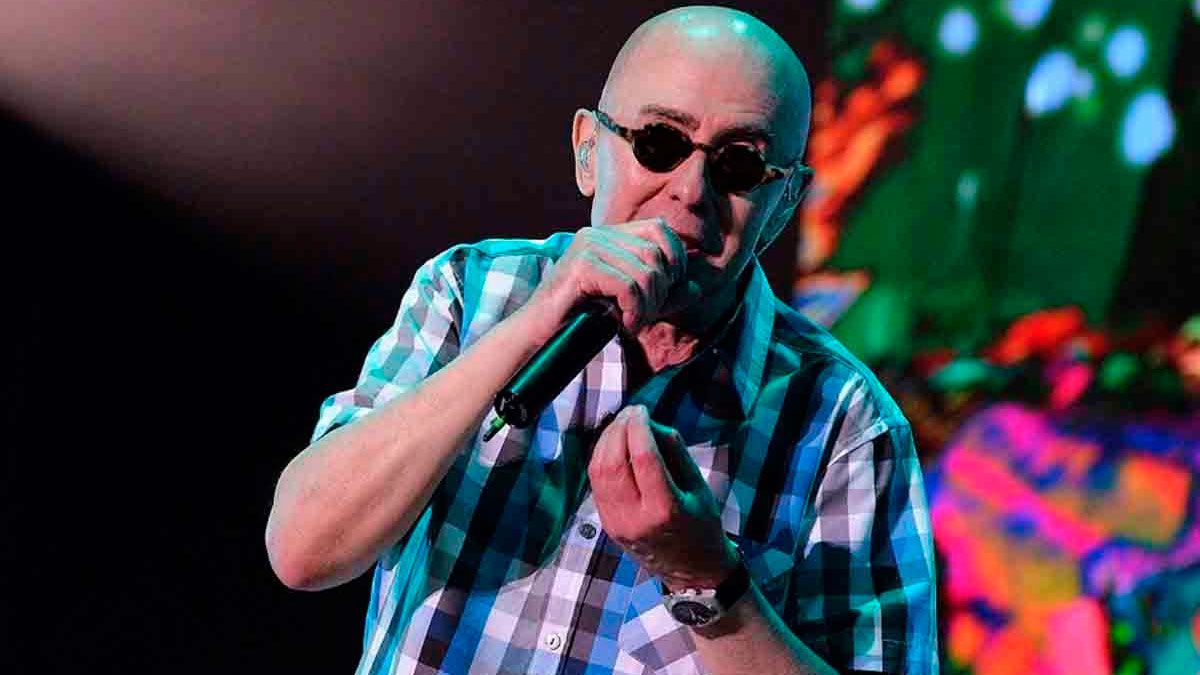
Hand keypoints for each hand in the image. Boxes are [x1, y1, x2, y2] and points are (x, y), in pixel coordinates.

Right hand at [519, 219, 702, 343]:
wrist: (539, 336)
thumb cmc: (581, 320)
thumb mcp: (629, 303)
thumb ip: (662, 294)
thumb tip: (697, 288)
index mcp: (608, 235)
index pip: (660, 229)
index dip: (675, 260)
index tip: (666, 294)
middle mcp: (598, 234)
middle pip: (656, 253)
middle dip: (661, 291)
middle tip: (645, 316)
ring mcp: (587, 247)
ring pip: (646, 271)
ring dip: (647, 306)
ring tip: (632, 324)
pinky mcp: (581, 266)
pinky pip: (628, 286)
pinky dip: (634, 310)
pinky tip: (623, 325)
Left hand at [588, 404, 736, 588]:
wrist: (691, 571)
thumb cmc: (702, 525)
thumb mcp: (698, 487)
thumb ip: (674, 452)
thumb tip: (650, 424)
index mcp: (665, 509)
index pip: (643, 458)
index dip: (639, 427)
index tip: (642, 409)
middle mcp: (635, 518)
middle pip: (613, 463)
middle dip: (618, 430)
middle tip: (630, 413)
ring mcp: (616, 523)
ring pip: (598, 472)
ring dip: (606, 442)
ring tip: (621, 424)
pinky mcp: (607, 524)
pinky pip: (597, 484)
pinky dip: (602, 458)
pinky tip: (614, 445)